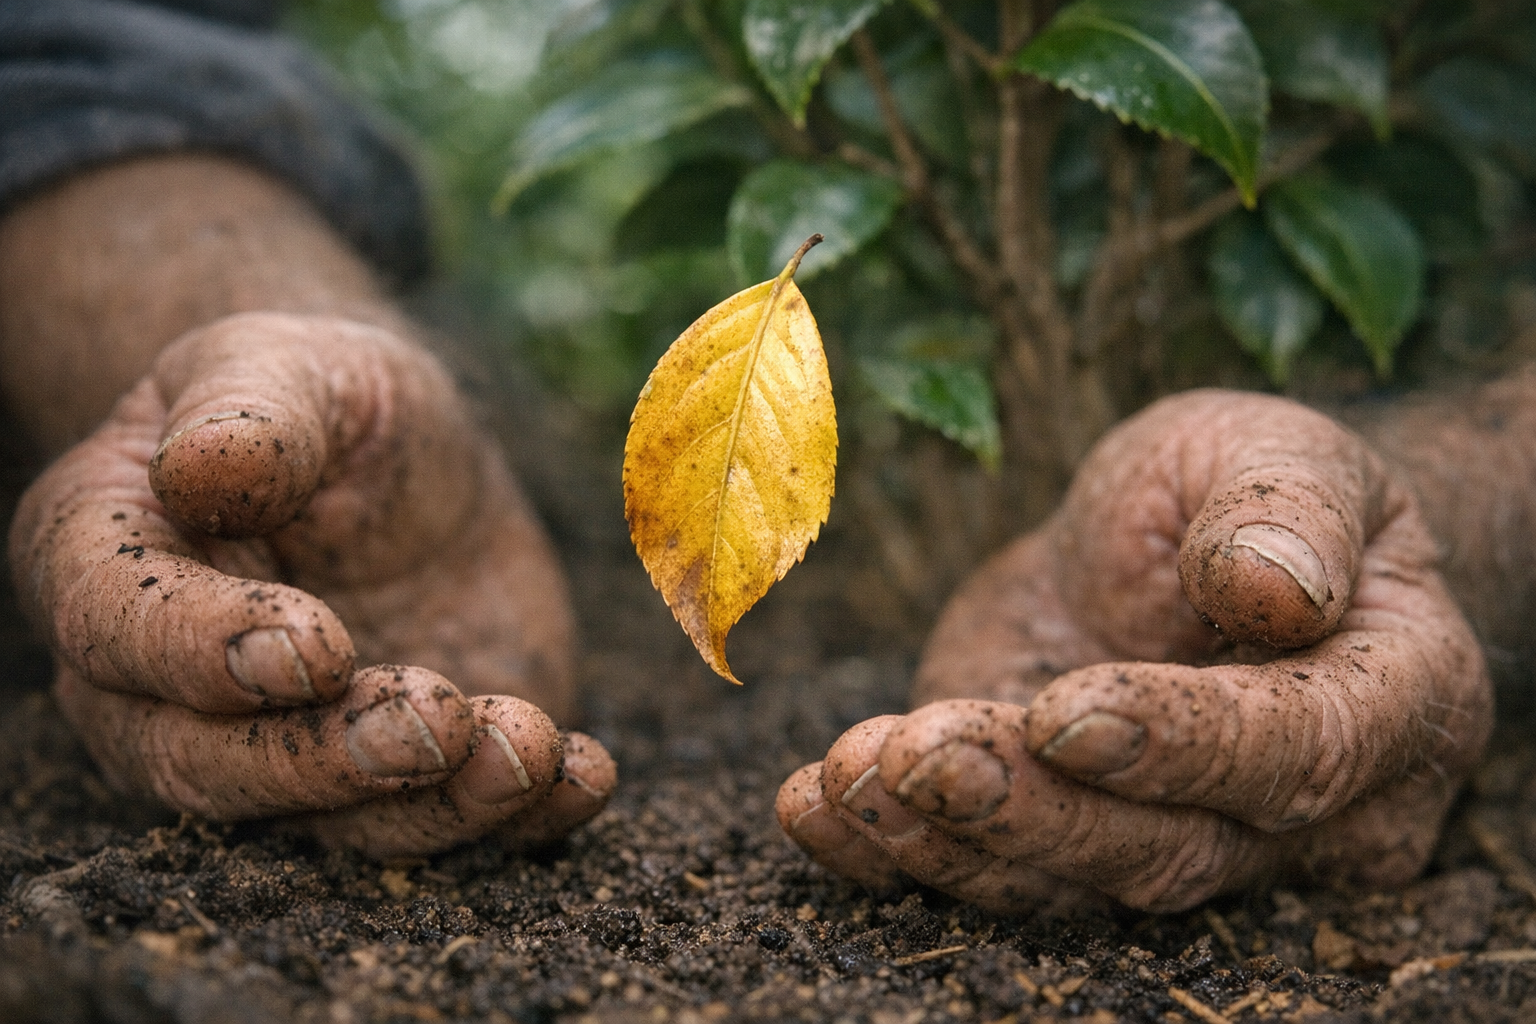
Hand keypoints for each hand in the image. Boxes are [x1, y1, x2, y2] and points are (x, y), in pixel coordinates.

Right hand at [9, 311, 613, 857]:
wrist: (407, 455)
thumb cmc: (315, 398)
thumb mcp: (285, 365)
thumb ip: (246, 417)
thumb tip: (200, 470)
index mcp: (114, 566)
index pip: (121, 630)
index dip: (205, 652)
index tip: (313, 644)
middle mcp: (179, 691)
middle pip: (214, 768)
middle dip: (325, 762)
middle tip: (432, 718)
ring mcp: (298, 747)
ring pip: (339, 823)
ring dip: (434, 805)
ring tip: (527, 746)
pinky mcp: (413, 772)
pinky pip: (456, 822)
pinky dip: (525, 817)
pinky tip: (584, 775)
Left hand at [778, 391, 1490, 911]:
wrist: (1175, 530)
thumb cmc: (1250, 485)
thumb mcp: (1280, 455)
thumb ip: (1288, 515)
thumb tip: (1274, 591)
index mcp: (1385, 701)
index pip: (1294, 752)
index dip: (1180, 744)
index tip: (1068, 710)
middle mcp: (1290, 807)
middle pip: (1166, 849)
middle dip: (1034, 811)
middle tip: (923, 754)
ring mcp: (1166, 830)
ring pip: (1063, 882)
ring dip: (945, 838)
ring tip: (847, 777)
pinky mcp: (1053, 821)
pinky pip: (980, 865)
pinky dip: (888, 849)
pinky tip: (815, 807)